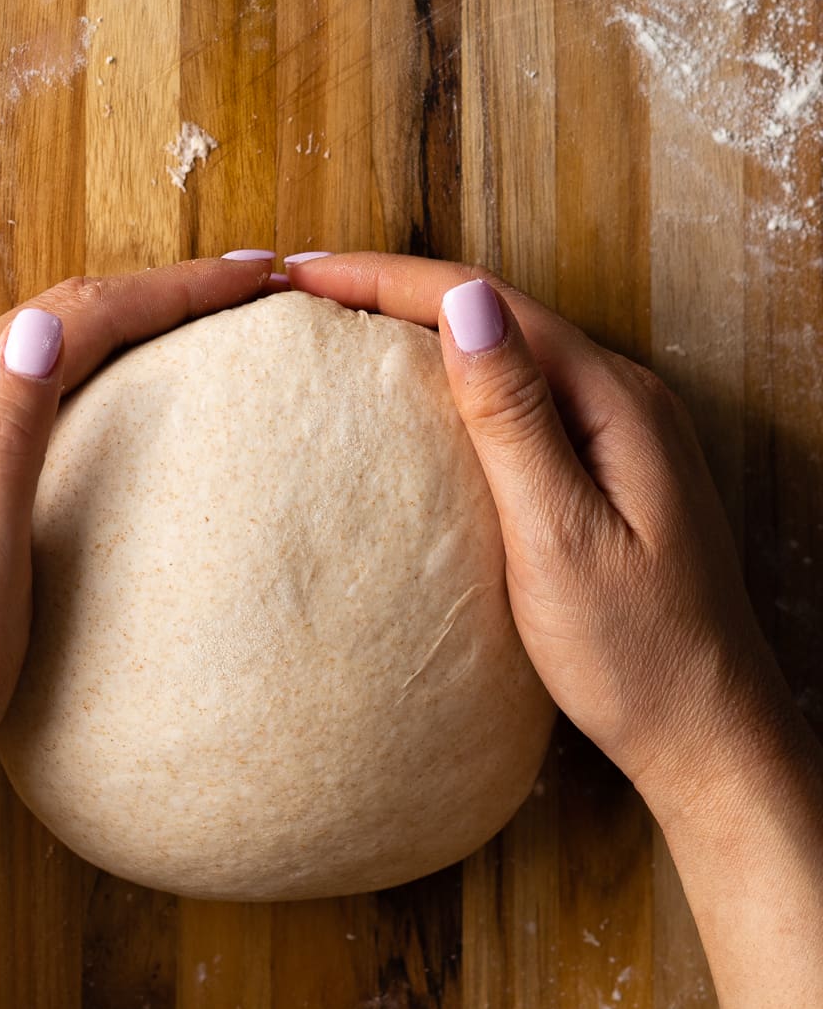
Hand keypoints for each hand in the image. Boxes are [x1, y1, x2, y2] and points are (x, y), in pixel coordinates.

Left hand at [0, 256, 276, 849]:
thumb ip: (1, 446)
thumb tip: (43, 328)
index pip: (73, 320)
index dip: (171, 291)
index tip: (254, 280)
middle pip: (59, 313)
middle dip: (160, 290)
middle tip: (251, 285)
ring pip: (39, 341)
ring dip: (124, 317)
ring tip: (206, 313)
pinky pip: (17, 382)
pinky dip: (86, 358)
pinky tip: (123, 376)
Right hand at [285, 252, 805, 820]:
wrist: (705, 734)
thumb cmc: (638, 654)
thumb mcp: (561, 536)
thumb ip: (514, 420)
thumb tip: (465, 304)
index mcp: (614, 401)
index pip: (487, 304)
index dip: (387, 279)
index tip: (302, 274)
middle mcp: (623, 399)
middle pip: (496, 314)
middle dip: (395, 290)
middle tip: (303, 290)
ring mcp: (617, 435)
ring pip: (506, 352)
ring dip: (421, 329)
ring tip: (340, 327)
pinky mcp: (603, 472)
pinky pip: (520, 400)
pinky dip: (454, 384)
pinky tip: (413, 401)